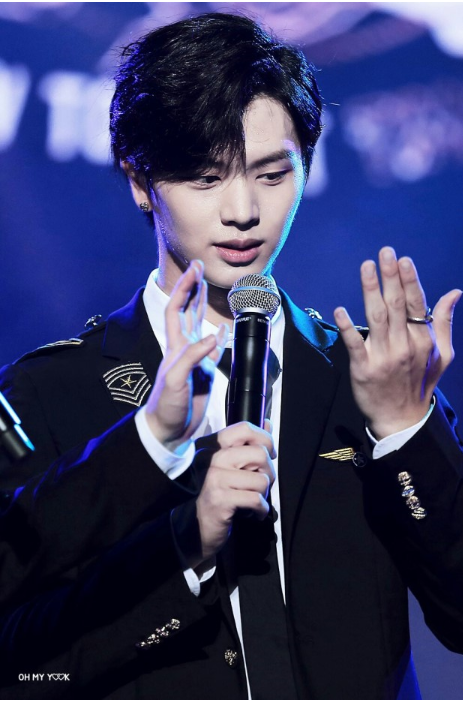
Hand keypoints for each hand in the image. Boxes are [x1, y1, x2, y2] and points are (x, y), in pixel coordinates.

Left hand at [145, 260, 227, 450]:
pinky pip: (213, 348)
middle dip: (193, 288)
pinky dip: (219, 335)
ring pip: (199, 324)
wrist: (169, 430)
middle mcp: (184, 348)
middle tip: (199, 267)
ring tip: (207, 286)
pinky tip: (222, 328)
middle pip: (187, 310)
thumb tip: (212, 337)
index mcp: (175, 347)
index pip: (178, 308)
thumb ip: (193, 357)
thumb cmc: (166, 406)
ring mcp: (195, 359)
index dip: (185, 288)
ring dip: (202, 305)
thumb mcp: (176, 381)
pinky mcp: (205, 372)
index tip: (195, 270)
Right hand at [193, 421, 275, 565]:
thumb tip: (267, 423)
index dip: (264, 439)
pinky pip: (256, 499)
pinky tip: (252, 513)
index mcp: (211, 446)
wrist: (194, 529)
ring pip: (261, 479)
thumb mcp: (229, 466)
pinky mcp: (219, 499)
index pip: (244, 428)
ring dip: (263, 494)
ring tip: (252, 500)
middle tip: (259, 485)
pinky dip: (261, 510)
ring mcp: (213, 478)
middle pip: (260, 453)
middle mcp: (210, 458)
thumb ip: (247, 444)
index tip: (268, 454)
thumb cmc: (216, 495)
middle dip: (269, 473)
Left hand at [334, 246, 461, 439]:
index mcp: (423, 340)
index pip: (416, 304)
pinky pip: (355, 345)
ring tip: (367, 267)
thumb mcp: (442, 354)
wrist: (402, 419)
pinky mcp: (364, 369)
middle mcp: (405, 345)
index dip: (409, 280)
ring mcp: (384, 357)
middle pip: (396, 305)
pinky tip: (340, 309)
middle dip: (391, 277)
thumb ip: (443, 322)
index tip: (403, 259)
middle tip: (384, 252)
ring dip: (371, 291)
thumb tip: (455, 292)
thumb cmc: (421, 382)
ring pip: (377, 318)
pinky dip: (348, 327)